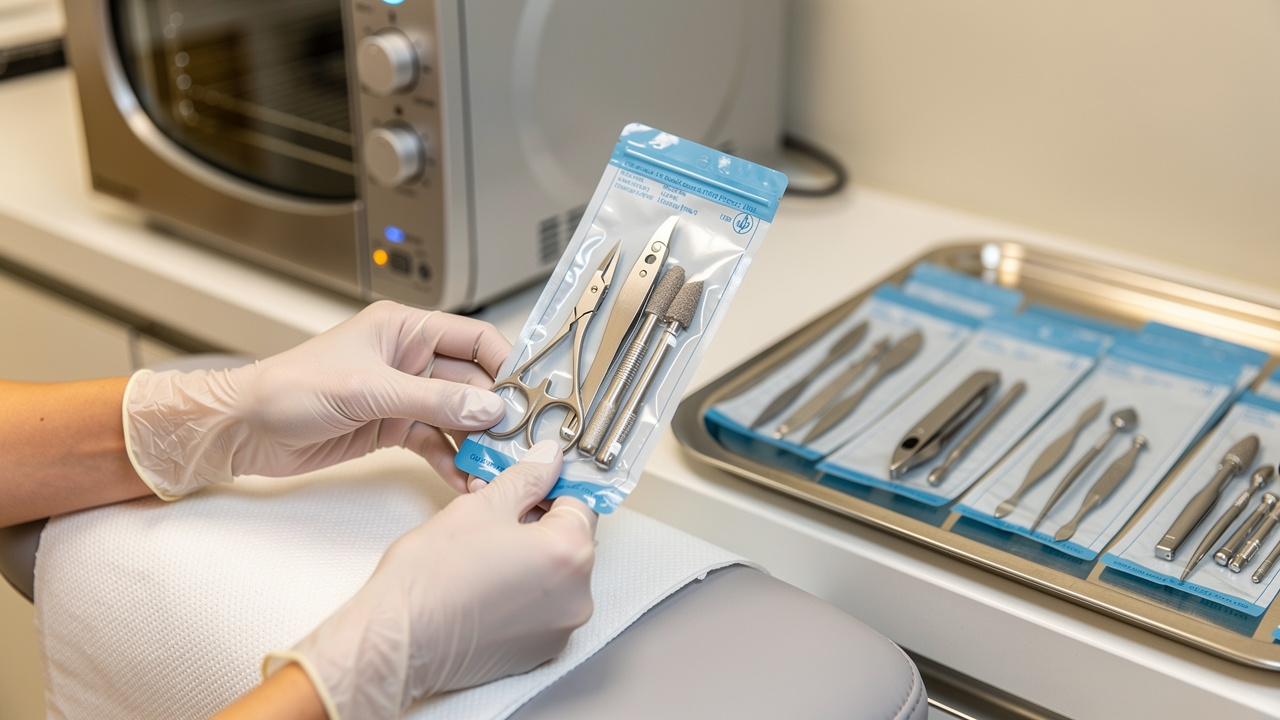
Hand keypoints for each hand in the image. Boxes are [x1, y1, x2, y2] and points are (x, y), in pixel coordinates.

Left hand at [124, 301, 510, 498]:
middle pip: (473, 383)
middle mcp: (410, 360)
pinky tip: (466, 480)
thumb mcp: (366, 390)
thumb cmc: (287, 389)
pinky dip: (452, 462)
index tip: (531, 394)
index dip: (506, 364)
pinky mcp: (393, 429)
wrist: (243, 430)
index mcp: (405, 329)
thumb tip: (487, 408)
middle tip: (519, 442)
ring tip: (497, 468)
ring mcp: (404, 396)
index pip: (474, 338)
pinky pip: (436, 444)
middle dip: (497, 413)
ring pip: (458, 418)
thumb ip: (432, 399)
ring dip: (478, 443)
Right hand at [265, 441, 596, 719]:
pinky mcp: (539, 652)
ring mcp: (560, 628)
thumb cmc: (432, 576)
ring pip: (555, 575)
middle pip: (570, 541)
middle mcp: (577, 596)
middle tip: (495, 510)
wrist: (397, 641)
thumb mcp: (482, 506)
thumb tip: (549, 459)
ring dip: (530, 555)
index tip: (530, 480)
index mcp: (571, 553)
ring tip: (485, 548)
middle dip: (538, 520)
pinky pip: (542, 607)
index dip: (552, 484)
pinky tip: (486, 581)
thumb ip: (526, 478)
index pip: (581, 502)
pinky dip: (523, 590)